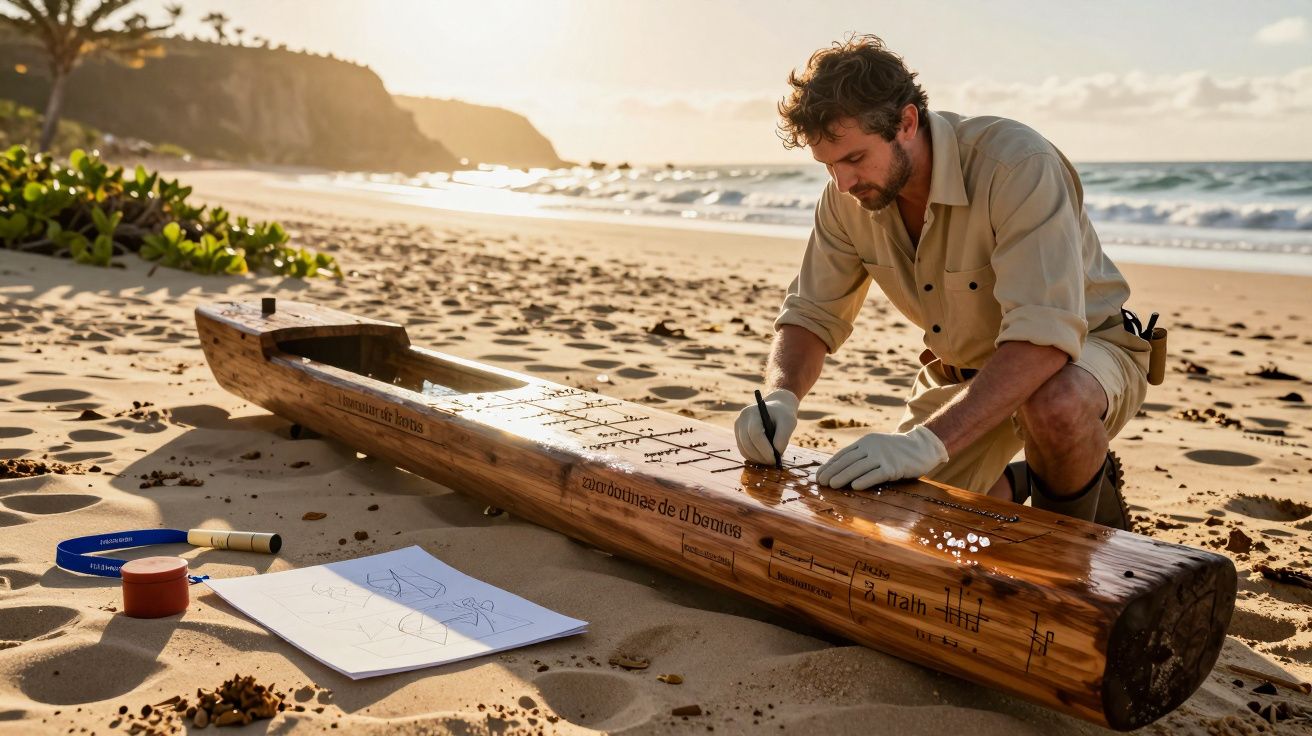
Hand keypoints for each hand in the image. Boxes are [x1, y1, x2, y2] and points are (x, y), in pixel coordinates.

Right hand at [734, 389, 798, 464]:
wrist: (776, 408)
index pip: (755, 433)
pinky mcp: (738, 435)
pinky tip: (764, 458)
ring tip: (770, 460)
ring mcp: (738, 428)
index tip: (774, 458)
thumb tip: (776, 452)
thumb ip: (783, 437)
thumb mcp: (789, 422)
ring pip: (744, 449)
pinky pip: (743, 451)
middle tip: (773, 462)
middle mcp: (741, 419)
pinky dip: (753, 457)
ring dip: (757, 459)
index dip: (764, 448)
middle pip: (747, 443)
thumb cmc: (783, 415)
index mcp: (752, 412)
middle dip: (760, 456)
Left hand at [815, 425, 948, 489]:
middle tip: (820, 482)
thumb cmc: (896, 451)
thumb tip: (840, 470)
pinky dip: (864, 480)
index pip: (843, 454)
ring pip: (858, 468)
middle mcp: (872, 447)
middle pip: (847, 461)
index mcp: (865, 442)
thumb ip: (862, 456)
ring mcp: (883, 456)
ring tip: (831, 485)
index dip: (830, 465)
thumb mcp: (876, 448)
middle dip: (832, 472)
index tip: (819, 475)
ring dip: (843, 476)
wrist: (922, 447)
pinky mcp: (893, 467)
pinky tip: (854, 486)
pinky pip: (876, 474)